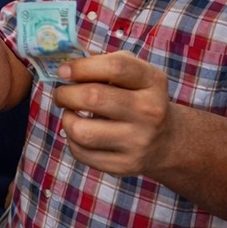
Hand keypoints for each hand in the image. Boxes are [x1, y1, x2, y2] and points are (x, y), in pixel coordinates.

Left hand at [54, 52, 172, 176]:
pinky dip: (72, 140)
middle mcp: (150, 112)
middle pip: (93, 97)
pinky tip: (82, 132)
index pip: (116, 67)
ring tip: (72, 114)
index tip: (63, 71)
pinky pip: (80, 152)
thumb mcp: (132, 74)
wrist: (165, 140)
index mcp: (152, 82)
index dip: (82, 66)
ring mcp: (139, 142)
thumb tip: (64, 62)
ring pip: (81, 131)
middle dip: (65, 94)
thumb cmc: (136, 97)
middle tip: (62, 94)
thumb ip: (102, 63)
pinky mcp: (125, 165)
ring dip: (66, 119)